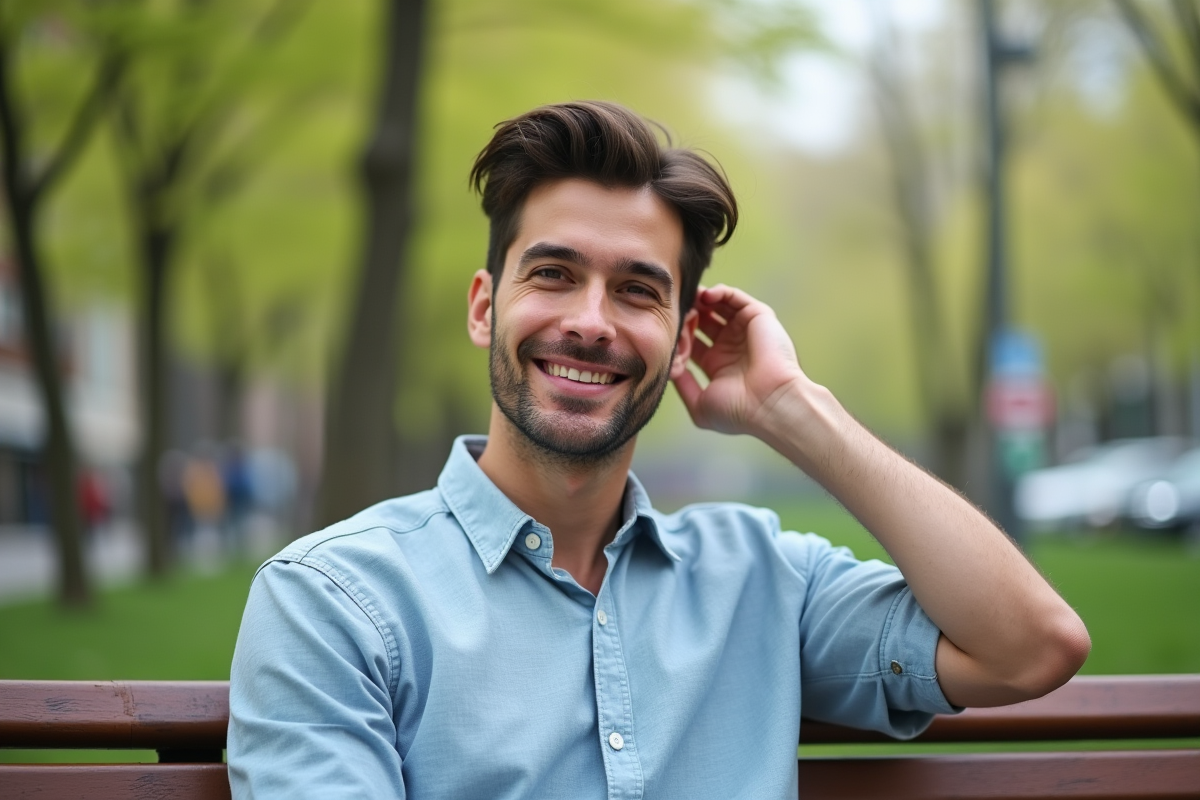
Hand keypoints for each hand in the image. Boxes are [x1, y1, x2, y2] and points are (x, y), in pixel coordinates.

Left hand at [673, 284, 805, 437]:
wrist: (771, 404)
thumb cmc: (738, 411)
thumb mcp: (700, 406)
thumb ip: (683, 388)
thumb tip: (669, 370)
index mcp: (718, 365)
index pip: (692, 341)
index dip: (678, 334)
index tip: (665, 331)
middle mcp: (731, 346)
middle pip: (702, 321)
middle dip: (687, 314)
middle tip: (674, 310)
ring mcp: (744, 331)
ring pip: (717, 306)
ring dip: (700, 300)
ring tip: (687, 299)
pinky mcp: (758, 317)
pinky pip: (735, 297)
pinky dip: (719, 292)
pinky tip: (705, 297)